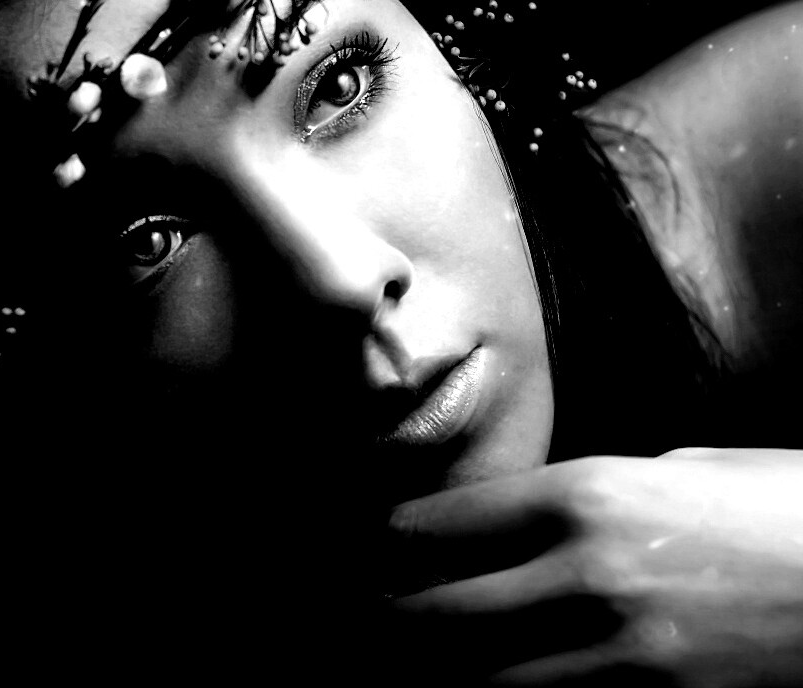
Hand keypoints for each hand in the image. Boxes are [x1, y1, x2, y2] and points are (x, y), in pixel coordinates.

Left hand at [384, 448, 802, 685]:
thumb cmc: (779, 496)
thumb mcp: (679, 467)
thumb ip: (598, 493)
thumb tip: (538, 514)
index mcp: (587, 490)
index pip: (452, 521)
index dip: (399, 535)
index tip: (378, 542)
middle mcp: (588, 567)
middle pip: (445, 606)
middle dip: (393, 613)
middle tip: (370, 612)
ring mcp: (623, 644)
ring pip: (484, 677)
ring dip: (436, 672)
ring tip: (405, 666)